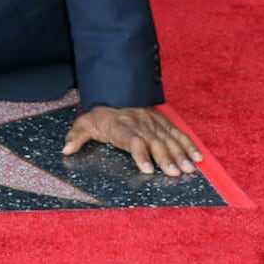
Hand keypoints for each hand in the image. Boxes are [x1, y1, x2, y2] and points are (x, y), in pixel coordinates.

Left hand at [63, 105, 203, 176]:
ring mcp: (153, 123)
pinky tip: (197, 158)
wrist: (116, 90)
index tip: (148, 169)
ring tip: (188, 169)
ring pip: (168, 139)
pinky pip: (178, 133)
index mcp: (121, 126)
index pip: (132, 140)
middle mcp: (139, 124)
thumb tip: (66, 149)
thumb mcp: (85, 123)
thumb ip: (77, 136)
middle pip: (154, 142)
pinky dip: (189, 145)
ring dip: (180, 154)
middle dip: (165, 158)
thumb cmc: (101, 114)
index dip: (140, 154)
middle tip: (174, 174)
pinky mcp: (164, 122)